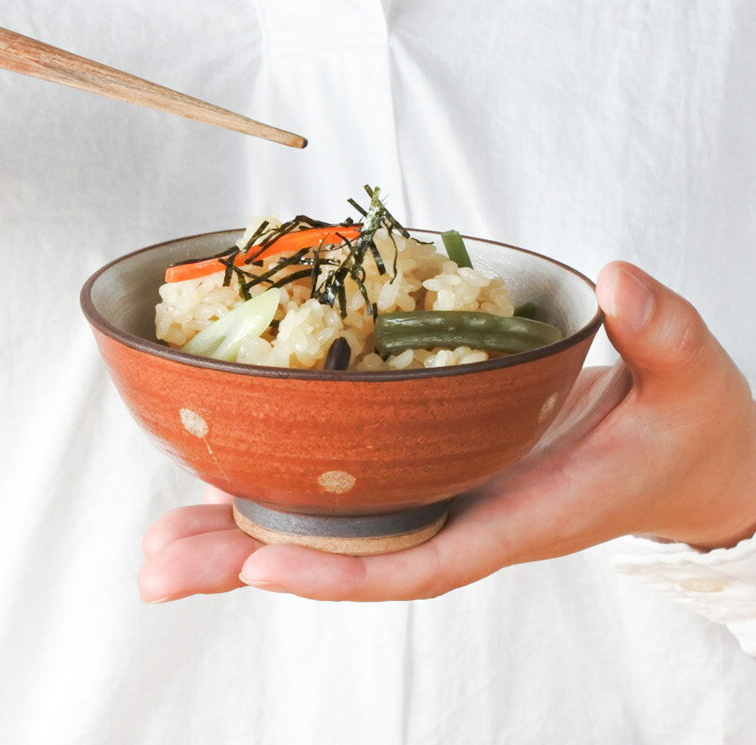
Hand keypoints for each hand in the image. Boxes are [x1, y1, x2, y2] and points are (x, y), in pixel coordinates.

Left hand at [138, 262, 755, 602]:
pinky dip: (285, 494)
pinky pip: (354, 495)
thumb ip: (660, 333)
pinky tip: (224, 489)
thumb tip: (620, 281)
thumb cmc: (684, 429)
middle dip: (256, 562)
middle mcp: (473, 514)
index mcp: (527, 511)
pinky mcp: (442, 473)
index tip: (264, 561)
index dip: (347, 569)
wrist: (685, 456)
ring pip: (339, 532)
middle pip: (353, 557)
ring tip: (163, 545)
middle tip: (161, 566)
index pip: (431, 557)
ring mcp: (450, 497)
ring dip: (246, 537)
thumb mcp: (689, 377)